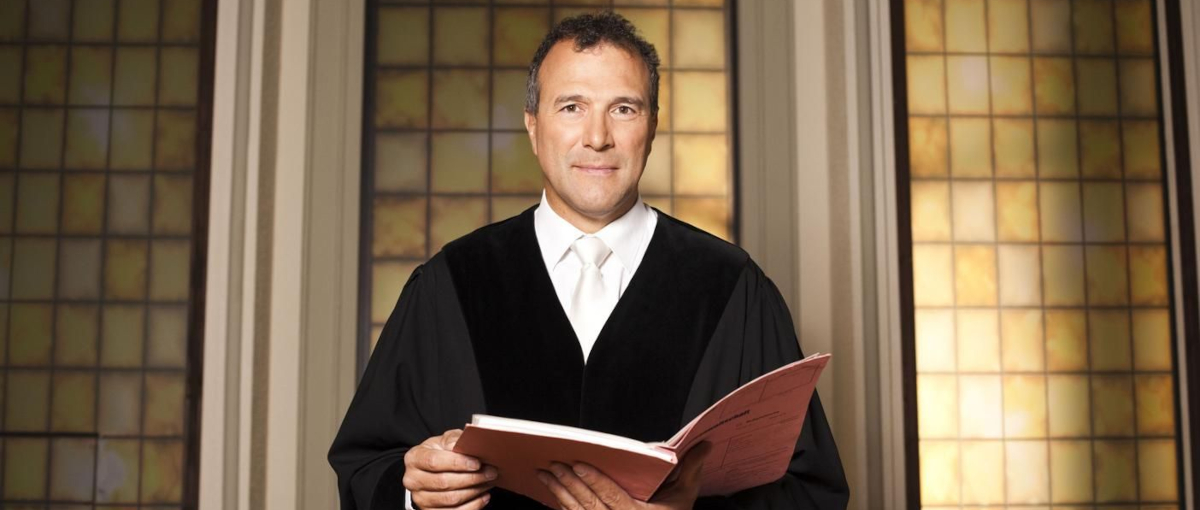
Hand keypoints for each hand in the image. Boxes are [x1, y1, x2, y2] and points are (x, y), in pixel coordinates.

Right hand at [403, 429, 496, 508]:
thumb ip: (453, 440)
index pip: (434, 461)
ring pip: (450, 499)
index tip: (477, 463)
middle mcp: (413, 480)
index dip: (457, 463)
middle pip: (443, 482)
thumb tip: (460, 445)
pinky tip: (484, 496)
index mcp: (414, 458)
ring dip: (474, 491)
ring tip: (489, 481)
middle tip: (491, 472)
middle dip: (471, 478)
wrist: (431, 471)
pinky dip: (473, 505)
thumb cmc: (440, 453)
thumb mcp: (444, 441)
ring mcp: (420, 499)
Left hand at [538, 442, 712, 509]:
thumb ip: (691, 469)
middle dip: (568, 483)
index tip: (577, 464)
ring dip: (558, 494)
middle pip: (588, 504)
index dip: (593, 480)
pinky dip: (562, 506)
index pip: (611, 496)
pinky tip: (552, 493)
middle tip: (553, 465)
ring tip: (545, 475)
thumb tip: (705, 444)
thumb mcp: (684, 497)